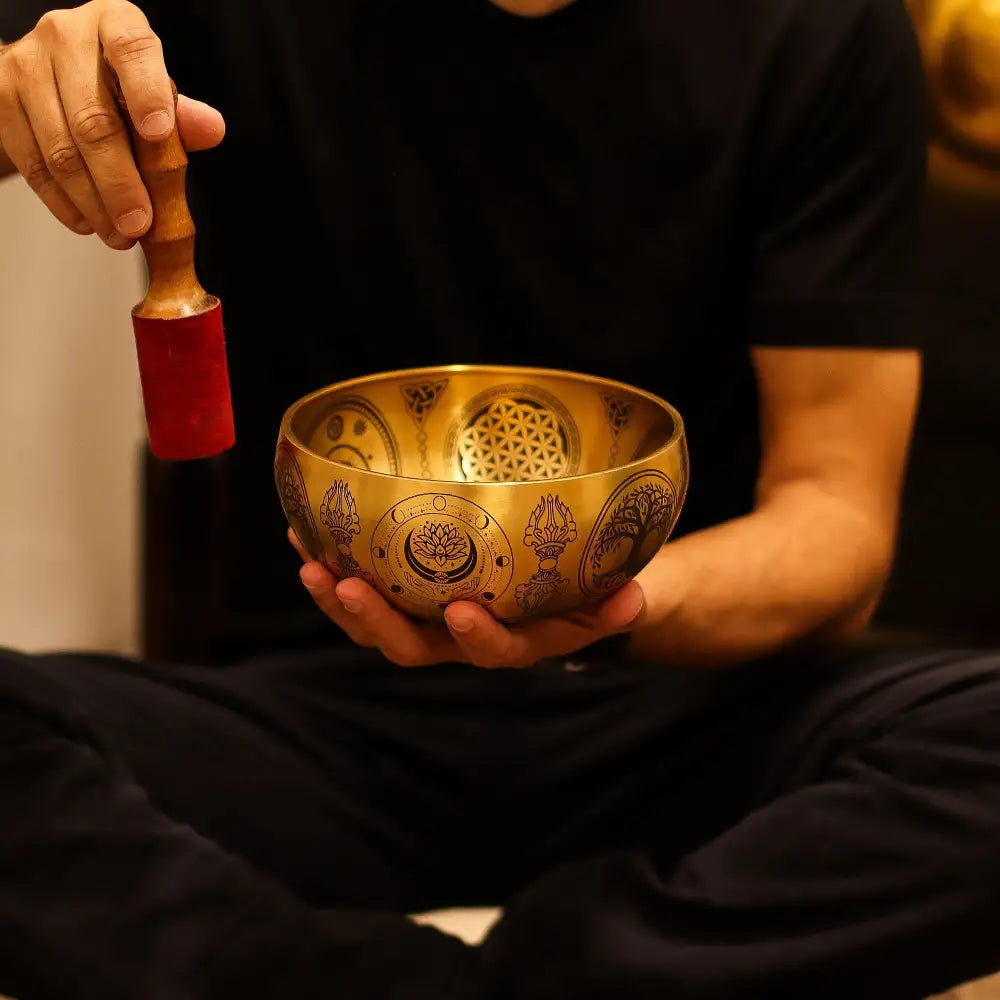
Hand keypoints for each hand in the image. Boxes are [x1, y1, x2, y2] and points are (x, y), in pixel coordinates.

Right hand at [0, 0, 224, 248]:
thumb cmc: (117, 88)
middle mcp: (65, 36)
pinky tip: (88, 222)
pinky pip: (34, 164)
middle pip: (93, 120)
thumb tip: (211, 128)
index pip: (132, 50)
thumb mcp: (155, 94)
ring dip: (94, 203)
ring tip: (120, 235)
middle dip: (120, 182)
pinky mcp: (0, 101)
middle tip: (140, 224)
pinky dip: (64, 202)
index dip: (147, 93)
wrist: (52, 81)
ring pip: (61, 150)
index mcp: (115, 25)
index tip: (159, 134)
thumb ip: (182, 115)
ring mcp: (25, 66)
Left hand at [288, 528, 645, 667]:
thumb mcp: (606, 597)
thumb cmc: (579, 590)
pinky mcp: (405, 592)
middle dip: (376, 621)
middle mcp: (459, 638)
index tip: (463, 613)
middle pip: (410, 646)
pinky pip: (363, 586)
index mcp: (510, 641)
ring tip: (310, 563)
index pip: (492, 651)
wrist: (556, 590)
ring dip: (338, 598)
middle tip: (350, 585)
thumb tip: (635, 596)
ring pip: (375, 624)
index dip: (476, 638)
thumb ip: (616, 602)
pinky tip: (304, 530)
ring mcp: (427, 617)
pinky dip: (332, 565)